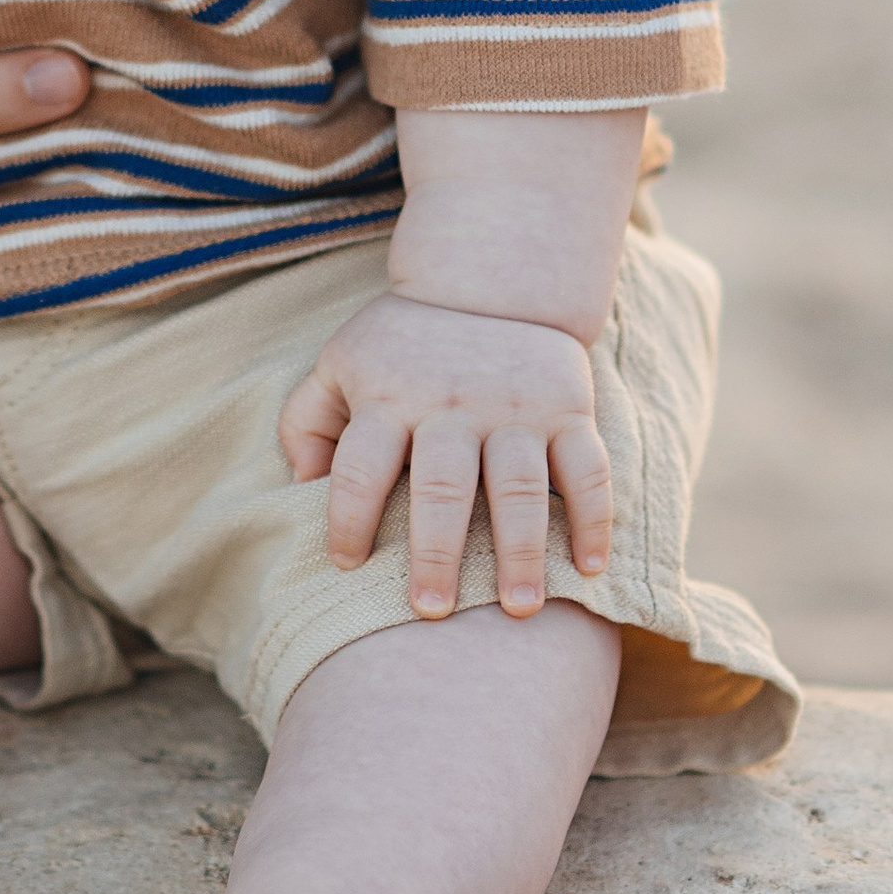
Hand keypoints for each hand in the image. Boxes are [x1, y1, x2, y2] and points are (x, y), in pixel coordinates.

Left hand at [278, 294, 613, 621]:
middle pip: (441, 486)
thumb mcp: (341, 364)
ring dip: (521, 550)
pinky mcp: (568, 409)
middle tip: (431, 611)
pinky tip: (589, 567)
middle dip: (436, 552)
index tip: (348, 564)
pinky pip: (588, 469)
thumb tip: (298, 488)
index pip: (360, 465)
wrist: (489, 282)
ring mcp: (515, 408)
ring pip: (519, 485)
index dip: (348, 517)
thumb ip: (307, 422)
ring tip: (519, 608)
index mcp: (389, 397)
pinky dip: (594, 518)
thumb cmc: (402, 346)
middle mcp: (451, 405)